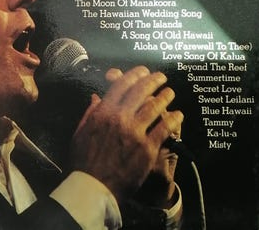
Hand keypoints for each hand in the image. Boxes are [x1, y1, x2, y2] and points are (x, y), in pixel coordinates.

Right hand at [69, 66, 183, 203]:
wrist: (94, 187)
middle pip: (140, 92)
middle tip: (160, 77)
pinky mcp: (147, 149)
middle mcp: (120, 118)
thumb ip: (90, 113)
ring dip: (164, 97)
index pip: (121, 86)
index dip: (133, 75)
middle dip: (152, 80)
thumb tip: (96, 98)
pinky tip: (178, 115)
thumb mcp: (80, 132)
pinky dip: (173, 120)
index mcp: (103, 112)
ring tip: (170, 92)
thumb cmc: (84, 160)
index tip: (142, 71)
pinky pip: (164, 130)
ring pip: (154, 108)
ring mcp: (135, 133)